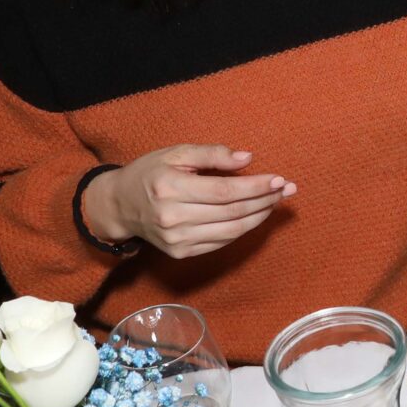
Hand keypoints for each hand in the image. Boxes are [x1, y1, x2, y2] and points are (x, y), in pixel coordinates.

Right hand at [82, 144, 293, 259]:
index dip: (256, 187)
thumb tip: (247, 159)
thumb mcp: (175, 153)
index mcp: (171, 187)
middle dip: (265, 201)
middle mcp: (173, 217)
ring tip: (276, 202)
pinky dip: (242, 229)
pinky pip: (221, 241)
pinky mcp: (181, 252)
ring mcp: (177, 239)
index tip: (279, 179)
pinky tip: (255, 216)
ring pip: (231, 230)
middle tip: (287, 190)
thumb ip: (211, 154)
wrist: (120, 206)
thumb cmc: (150, 173)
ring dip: (259, 217)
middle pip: (232, 212)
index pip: (225, 191)